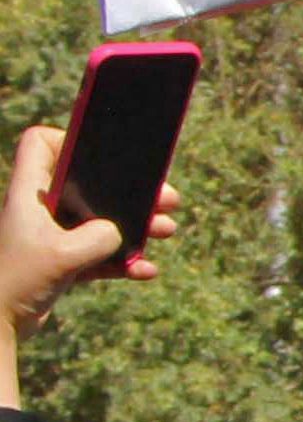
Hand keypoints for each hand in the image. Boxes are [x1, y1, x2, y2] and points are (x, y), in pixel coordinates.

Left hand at [0, 123, 171, 322]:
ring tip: (167, 231)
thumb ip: (99, 237)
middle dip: (129, 192)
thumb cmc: (16, 281)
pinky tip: (145, 270)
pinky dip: (123, 261)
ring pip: (99, 221)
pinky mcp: (60, 263)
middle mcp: (39, 210)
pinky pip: (100, 255)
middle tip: (166, 199)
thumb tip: (119, 232)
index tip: (101, 157)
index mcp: (31, 195)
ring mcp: (51, 237)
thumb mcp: (65, 255)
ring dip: (134, 226)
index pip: (41, 144)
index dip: (69, 140)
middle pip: (88, 185)